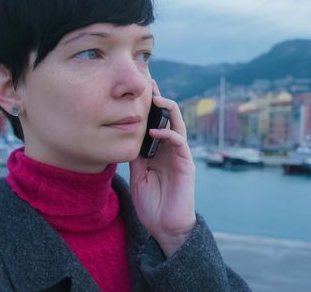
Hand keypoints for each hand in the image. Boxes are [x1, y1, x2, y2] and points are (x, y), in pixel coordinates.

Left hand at [129, 80, 195, 256]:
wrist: (165, 227)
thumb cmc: (152, 204)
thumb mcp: (137, 175)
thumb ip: (135, 156)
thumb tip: (124, 136)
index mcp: (158, 151)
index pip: (154, 122)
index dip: (148, 107)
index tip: (137, 91)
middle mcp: (171, 149)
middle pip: (167, 118)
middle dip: (159, 100)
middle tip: (149, 83)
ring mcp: (180, 155)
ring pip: (177, 125)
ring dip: (168, 110)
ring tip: (155, 99)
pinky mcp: (186, 164)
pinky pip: (180, 142)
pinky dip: (168, 134)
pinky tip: (155, 130)